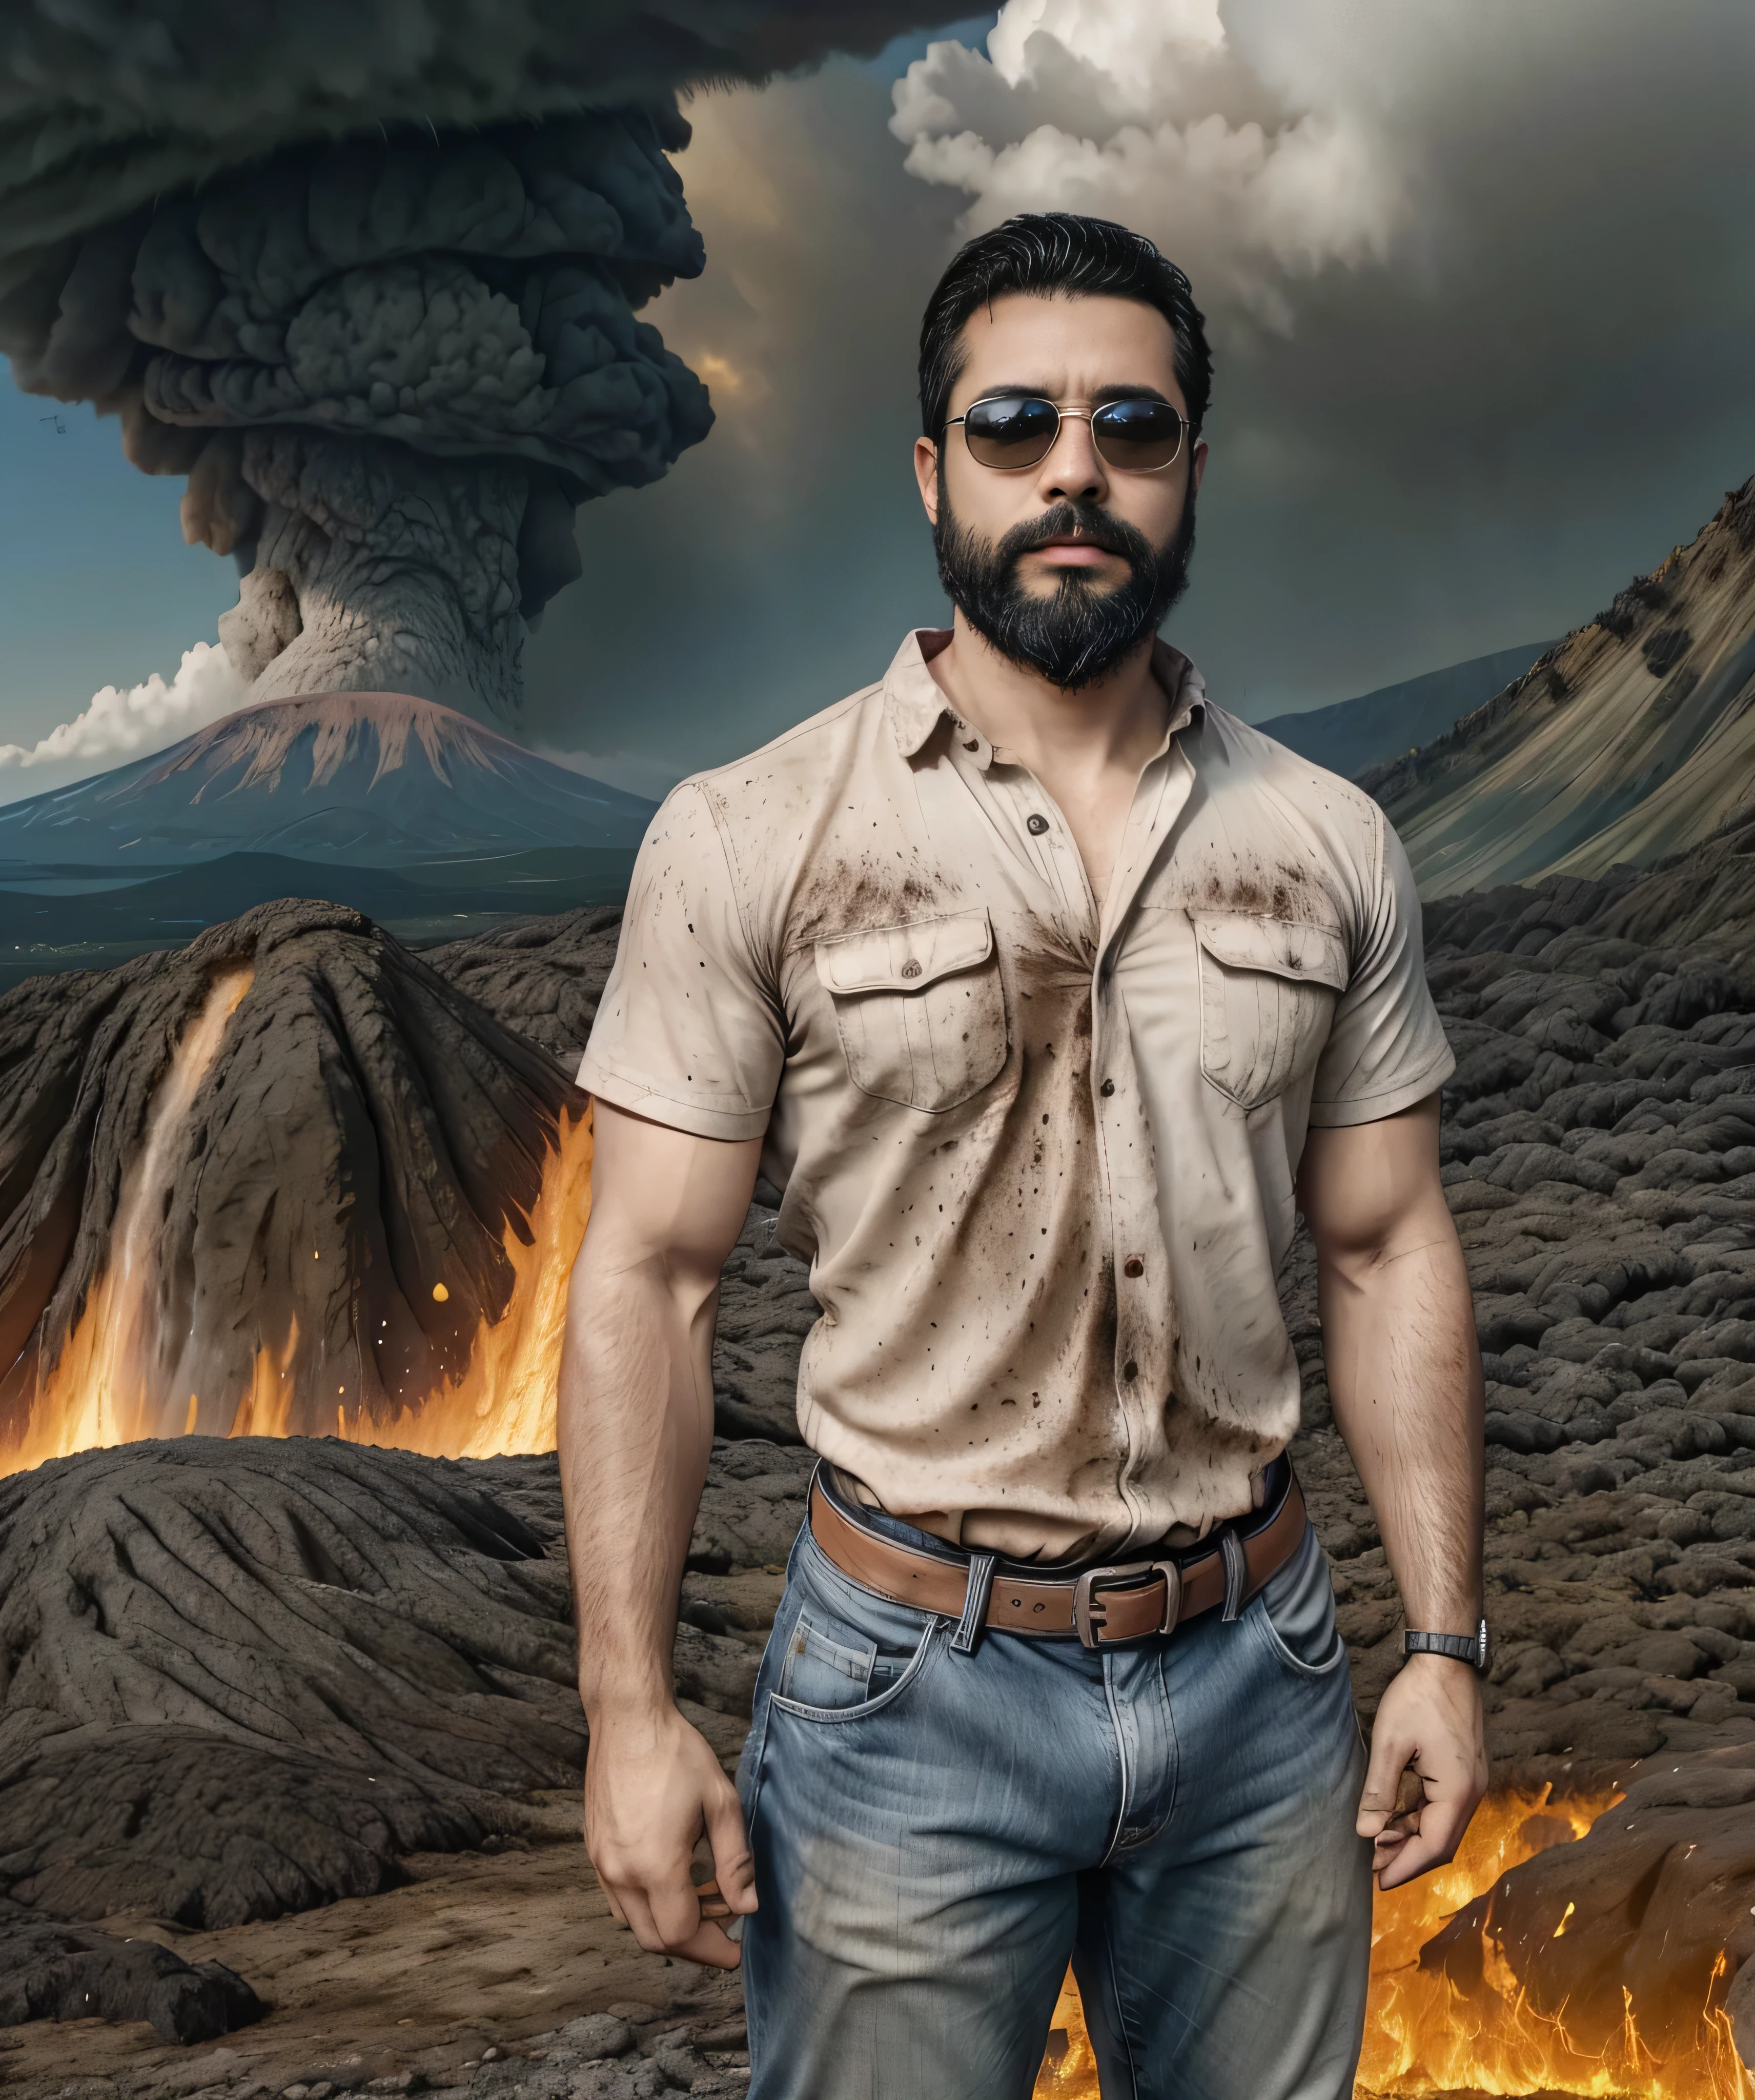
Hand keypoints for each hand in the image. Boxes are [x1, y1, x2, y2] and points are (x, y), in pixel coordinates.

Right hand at [584, 1702, 756, 1967]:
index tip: (736, 1951)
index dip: (713, 1950)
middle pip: (656, 1939)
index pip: (682, 1934)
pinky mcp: (595, 1852)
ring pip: (634, 1923)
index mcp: (656, 1864)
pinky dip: (648, 1906)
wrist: (629, 1721)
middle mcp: (621, 1872)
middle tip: (724, 1927)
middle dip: (694, 1944)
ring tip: (703, 1899)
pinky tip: (673, 1881)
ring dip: (669, 1925)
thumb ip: (735, 1861)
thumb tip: (747, 1908)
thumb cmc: (676, 1753)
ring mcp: (602, 1864)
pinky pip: (619, 1900)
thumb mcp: (720, 1802)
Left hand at [1356, 1652, 1487, 1889]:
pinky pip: (1442, 1805)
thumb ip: (1379, 1791)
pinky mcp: (1463, 1769)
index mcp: (1458, 1791)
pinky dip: (1418, 1815)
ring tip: (1375, 1843)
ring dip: (1410, 1835)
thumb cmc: (1418, 1697)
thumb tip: (1365, 1833)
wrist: (1445, 1660)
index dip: (1405, 1867)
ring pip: (1440, 1824)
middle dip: (1406, 1856)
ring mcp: (1470, 1780)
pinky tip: (1393, 1817)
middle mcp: (1472, 1792)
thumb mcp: (1390, 1743)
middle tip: (1372, 1867)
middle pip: (1440, 1841)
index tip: (1379, 1883)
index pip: (1433, 1846)